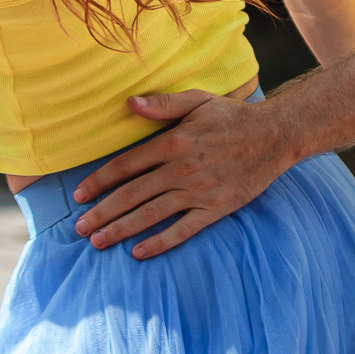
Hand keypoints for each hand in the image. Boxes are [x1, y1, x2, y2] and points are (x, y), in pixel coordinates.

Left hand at [71, 88, 301, 258]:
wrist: (275, 136)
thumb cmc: (232, 116)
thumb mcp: (197, 100)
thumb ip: (163, 104)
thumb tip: (129, 104)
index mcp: (173, 142)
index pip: (126, 165)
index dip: (99, 181)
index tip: (79, 195)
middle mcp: (182, 169)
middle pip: (132, 194)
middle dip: (102, 212)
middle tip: (80, 228)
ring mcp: (199, 192)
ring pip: (152, 215)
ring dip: (122, 229)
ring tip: (98, 241)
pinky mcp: (216, 209)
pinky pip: (183, 230)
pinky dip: (160, 242)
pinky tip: (139, 252)